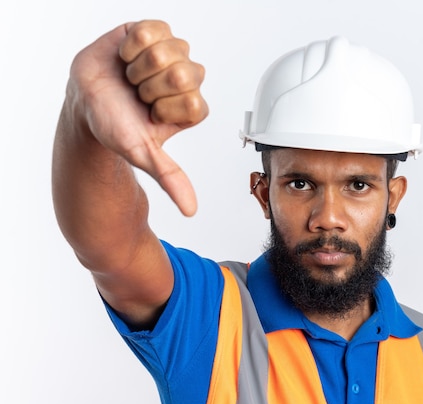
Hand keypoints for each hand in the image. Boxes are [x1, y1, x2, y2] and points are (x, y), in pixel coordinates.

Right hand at [67, 20, 207, 215]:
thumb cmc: (116, 126)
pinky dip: (131, 45)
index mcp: (191, 106)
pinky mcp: (155, 33)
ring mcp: (173, 54)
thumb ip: (170, 177)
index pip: (193, 100)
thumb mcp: (143, 154)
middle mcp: (187, 80)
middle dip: (151, 87)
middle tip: (137, 94)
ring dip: (140, 67)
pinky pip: (151, 30)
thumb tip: (191, 210)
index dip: (164, 107)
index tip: (149, 113)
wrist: (86, 102)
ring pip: (168, 51)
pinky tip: (125, 57)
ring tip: (130, 77)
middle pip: (184, 74)